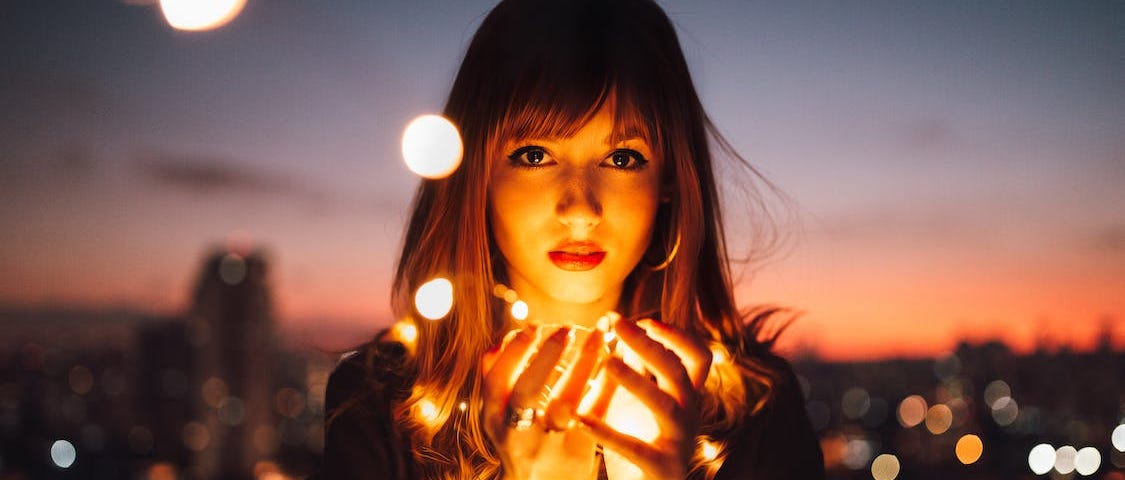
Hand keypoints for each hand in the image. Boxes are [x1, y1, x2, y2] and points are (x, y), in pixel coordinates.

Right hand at [482, 325, 606, 479]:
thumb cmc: (522, 443)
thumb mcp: (500, 418)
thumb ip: (497, 381)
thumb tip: (500, 341)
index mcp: (494, 421)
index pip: (496, 382)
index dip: (514, 352)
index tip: (533, 326)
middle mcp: (517, 436)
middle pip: (527, 393)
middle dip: (546, 357)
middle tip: (567, 328)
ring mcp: (549, 447)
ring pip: (566, 402)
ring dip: (583, 364)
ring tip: (598, 335)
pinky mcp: (580, 453)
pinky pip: (595, 412)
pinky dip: (606, 382)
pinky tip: (616, 358)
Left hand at [578, 319, 711, 479]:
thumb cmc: (644, 440)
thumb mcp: (640, 399)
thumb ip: (637, 367)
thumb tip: (622, 327)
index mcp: (687, 396)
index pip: (698, 357)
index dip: (678, 336)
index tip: (647, 320)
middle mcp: (689, 415)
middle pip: (678, 372)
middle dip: (648, 344)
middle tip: (617, 324)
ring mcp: (678, 442)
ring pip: (665, 406)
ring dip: (636, 380)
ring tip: (606, 362)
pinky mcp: (661, 468)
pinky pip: (636, 448)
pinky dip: (607, 432)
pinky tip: (581, 418)